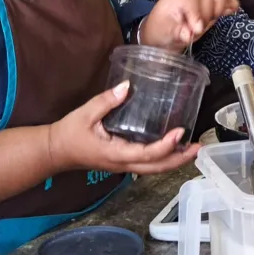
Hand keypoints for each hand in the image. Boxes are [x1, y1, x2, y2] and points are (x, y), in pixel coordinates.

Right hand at [48, 82, 199, 174]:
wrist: (55, 151)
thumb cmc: (69, 133)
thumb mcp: (86, 114)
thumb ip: (107, 100)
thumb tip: (128, 86)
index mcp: (115, 154)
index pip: (147, 154)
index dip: (165, 145)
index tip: (179, 132)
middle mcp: (122, 164)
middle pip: (157, 168)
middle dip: (179, 159)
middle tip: (198, 148)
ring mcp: (122, 166)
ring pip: (153, 169)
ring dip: (173, 160)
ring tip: (191, 149)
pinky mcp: (121, 163)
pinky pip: (147, 165)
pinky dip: (163, 159)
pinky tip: (172, 149)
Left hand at [139, 0, 238, 50]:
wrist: (160, 30)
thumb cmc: (161, 31)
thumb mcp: (165, 34)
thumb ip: (179, 33)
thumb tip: (191, 34)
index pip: (193, 2)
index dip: (197, 17)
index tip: (197, 31)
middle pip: (208, 0)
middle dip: (206, 18)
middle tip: (197, 30)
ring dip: (218, 11)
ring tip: (211, 21)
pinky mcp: (209, 1)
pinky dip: (229, 5)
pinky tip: (233, 11)